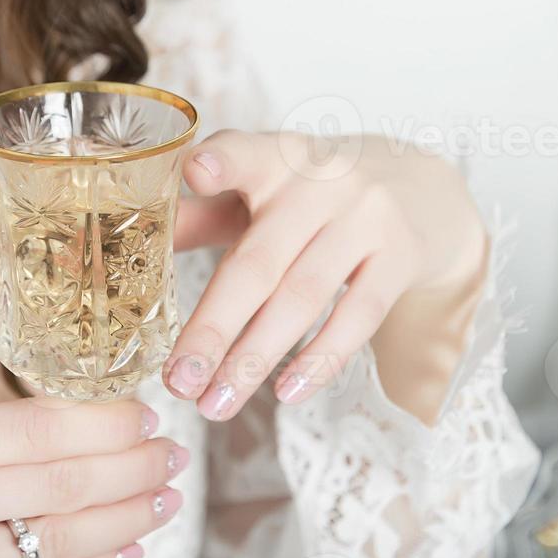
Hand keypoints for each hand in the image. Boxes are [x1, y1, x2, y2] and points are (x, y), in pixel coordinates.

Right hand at [0, 397, 188, 557]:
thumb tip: (90, 424)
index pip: (37, 429)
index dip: (105, 424)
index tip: (144, 416)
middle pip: (61, 483)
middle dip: (131, 468)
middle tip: (169, 456)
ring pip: (61, 541)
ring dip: (127, 519)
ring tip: (161, 500)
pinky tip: (125, 549)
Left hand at [165, 130, 488, 420]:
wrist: (421, 188)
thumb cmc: (314, 196)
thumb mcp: (263, 190)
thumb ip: (204, 214)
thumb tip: (137, 243)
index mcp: (274, 157)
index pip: (245, 152)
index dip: (222, 162)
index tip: (196, 172)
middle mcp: (320, 181)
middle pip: (259, 261)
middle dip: (214, 328)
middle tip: (177, 382)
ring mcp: (366, 217)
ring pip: (302, 297)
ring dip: (255, 359)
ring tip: (216, 405)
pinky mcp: (401, 255)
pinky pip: (358, 317)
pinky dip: (320, 360)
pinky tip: (286, 394)